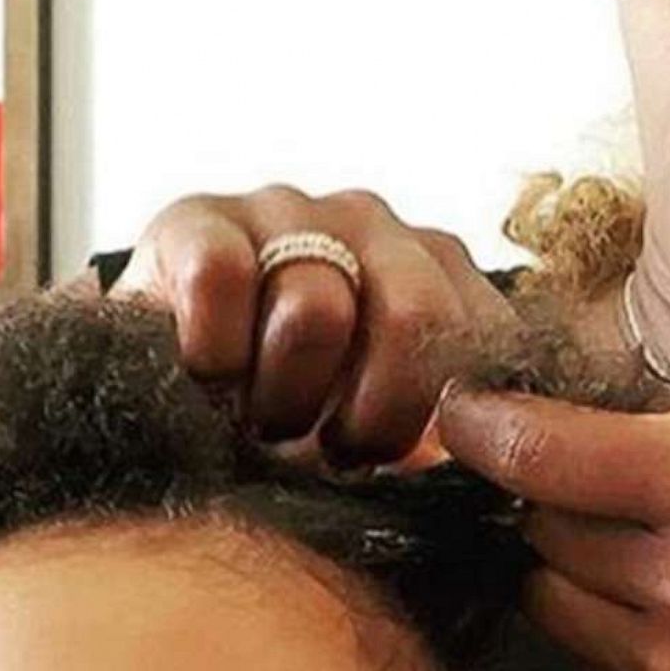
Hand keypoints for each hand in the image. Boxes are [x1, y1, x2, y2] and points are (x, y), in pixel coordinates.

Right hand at [111, 185, 517, 465]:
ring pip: (314, 310)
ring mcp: (287, 209)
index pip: (485, 338)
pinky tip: (209, 376)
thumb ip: (454, 425)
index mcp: (439, 268)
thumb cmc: (298, 414)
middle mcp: (374, 223)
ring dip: (283, 397)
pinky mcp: (196, 218)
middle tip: (330, 450)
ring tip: (262, 418)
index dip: (447, 420)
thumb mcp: (388, 422)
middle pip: (414, 321)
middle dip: (372, 417)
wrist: (164, 391)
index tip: (404, 459)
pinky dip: (213, 353)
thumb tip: (505, 461)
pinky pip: (220, 279)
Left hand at [437, 385, 669, 670]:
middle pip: (539, 522)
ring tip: (637, 540)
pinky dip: (600, 617)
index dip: (484, 421)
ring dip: (567, 558)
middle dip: (549, 488)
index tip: (466, 406)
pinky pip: (584, 650)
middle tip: (587, 471)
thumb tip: (582, 392)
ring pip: (547, 592)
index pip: (546, 451)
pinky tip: (661, 598)